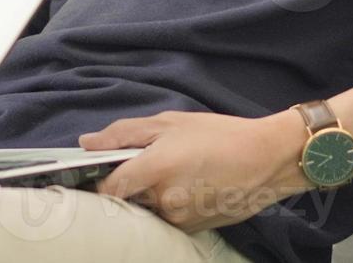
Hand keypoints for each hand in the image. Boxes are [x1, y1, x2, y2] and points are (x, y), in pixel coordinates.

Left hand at [78, 110, 309, 232]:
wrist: (267, 159)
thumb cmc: (219, 135)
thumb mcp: (169, 122)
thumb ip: (123, 133)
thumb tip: (86, 143)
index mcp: (155, 168)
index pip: (108, 188)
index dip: (98, 181)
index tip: (97, 173)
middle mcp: (165, 200)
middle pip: (126, 201)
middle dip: (128, 186)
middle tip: (144, 167)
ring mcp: (179, 219)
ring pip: (147, 211)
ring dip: (149, 197)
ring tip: (173, 174)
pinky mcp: (193, 230)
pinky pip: (167, 219)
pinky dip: (168, 206)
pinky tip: (187, 187)